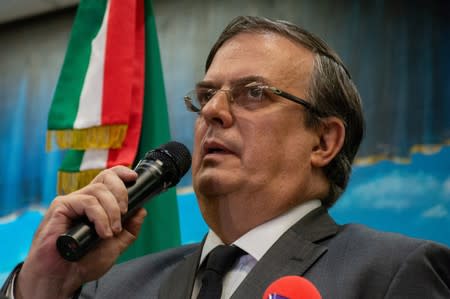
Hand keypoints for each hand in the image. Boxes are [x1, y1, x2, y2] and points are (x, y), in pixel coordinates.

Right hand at [15, 166, 146, 298]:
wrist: (64, 278)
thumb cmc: (84, 262)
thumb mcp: (116, 245)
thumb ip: (130, 229)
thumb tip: (142, 210)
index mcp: (97, 204)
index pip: (108, 178)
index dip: (121, 173)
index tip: (133, 177)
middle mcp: (84, 199)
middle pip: (106, 178)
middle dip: (121, 192)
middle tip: (124, 213)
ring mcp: (72, 202)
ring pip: (98, 190)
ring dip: (112, 211)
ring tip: (112, 231)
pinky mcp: (61, 207)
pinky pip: (87, 202)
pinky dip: (100, 217)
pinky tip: (102, 232)